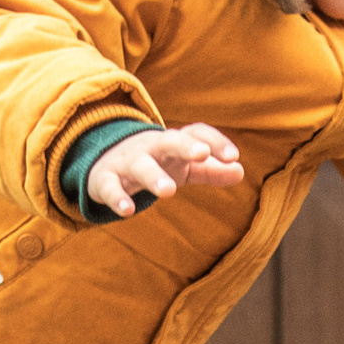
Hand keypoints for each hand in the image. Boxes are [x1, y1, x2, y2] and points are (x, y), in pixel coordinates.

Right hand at [84, 122, 244, 214]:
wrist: (102, 161)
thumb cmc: (153, 163)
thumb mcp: (182, 165)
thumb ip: (210, 170)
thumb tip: (240, 171)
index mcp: (172, 143)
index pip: (195, 133)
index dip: (215, 141)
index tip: (233, 157)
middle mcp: (151, 148)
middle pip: (168, 141)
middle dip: (185, 146)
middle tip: (202, 154)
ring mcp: (127, 162)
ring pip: (140, 165)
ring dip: (153, 176)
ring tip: (169, 191)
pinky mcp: (105, 179)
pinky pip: (110, 187)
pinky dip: (117, 198)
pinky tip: (128, 211)